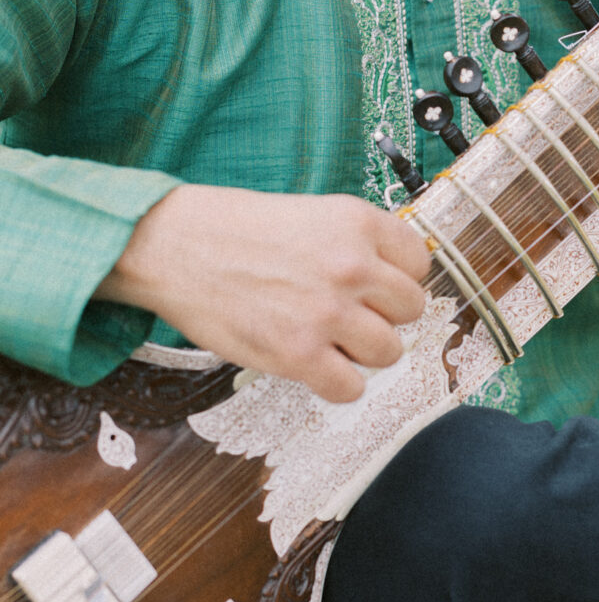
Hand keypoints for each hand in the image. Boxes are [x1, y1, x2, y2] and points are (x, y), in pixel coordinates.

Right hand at [97, 184, 429, 403]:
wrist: (176, 246)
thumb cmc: (236, 229)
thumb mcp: (312, 213)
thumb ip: (357, 242)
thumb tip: (394, 279)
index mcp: (358, 224)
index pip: (420, 263)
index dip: (398, 278)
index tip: (377, 286)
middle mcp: (351, 266)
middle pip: (412, 310)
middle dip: (385, 316)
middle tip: (352, 315)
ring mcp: (327, 313)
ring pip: (389, 352)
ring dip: (363, 352)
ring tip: (331, 341)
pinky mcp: (297, 354)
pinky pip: (350, 388)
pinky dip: (337, 384)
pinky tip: (316, 366)